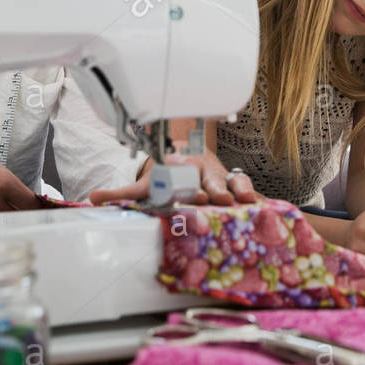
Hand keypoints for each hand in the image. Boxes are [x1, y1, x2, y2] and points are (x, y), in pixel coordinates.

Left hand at [89, 152, 258, 205]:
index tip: (197, 195)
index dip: (192, 188)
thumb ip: (122, 194)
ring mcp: (224, 177)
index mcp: (182, 169)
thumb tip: (92, 199)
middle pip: (214, 180)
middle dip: (219, 189)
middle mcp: (205, 171)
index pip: (188, 180)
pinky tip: (272, 206)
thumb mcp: (145, 184)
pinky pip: (251, 190)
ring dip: (244, 189)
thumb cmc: (168, 175)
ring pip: (236, 180)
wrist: (190, 157)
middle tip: (223, 198)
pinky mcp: (237, 185)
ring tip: (252, 200)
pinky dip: (261, 198)